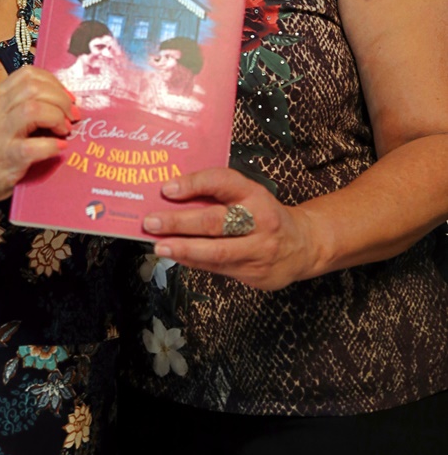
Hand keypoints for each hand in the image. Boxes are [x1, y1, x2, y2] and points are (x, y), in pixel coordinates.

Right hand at [0, 66, 75, 206]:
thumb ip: (20, 104)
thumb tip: (62, 99)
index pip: (28, 74)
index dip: (53, 83)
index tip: (66, 98)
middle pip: (34, 88)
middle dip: (60, 99)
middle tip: (71, 116)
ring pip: (34, 109)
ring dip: (57, 117)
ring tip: (64, 130)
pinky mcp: (7, 158)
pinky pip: (35, 146)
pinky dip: (52, 145)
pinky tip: (59, 148)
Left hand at [143, 166, 318, 290]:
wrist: (303, 245)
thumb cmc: (264, 215)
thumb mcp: (248, 196)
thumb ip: (217, 196)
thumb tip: (172, 197)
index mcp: (254, 194)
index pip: (222, 181)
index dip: (194, 183)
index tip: (167, 188)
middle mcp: (259, 220)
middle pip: (214, 220)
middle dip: (179, 221)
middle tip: (151, 222)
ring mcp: (258, 249)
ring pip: (216, 251)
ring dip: (183, 248)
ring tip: (159, 245)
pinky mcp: (255, 273)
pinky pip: (218, 268)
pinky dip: (193, 262)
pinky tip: (177, 256)